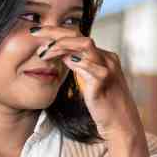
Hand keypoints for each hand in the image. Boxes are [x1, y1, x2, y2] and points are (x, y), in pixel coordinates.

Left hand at [31, 28, 144, 143]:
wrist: (122, 124)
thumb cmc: (106, 106)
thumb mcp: (92, 81)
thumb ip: (81, 67)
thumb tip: (64, 56)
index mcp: (105, 57)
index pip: (79, 37)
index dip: (57, 33)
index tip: (38, 33)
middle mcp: (108, 59)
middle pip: (80, 35)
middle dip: (54, 32)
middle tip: (34, 33)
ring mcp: (108, 69)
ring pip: (84, 45)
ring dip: (60, 45)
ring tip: (43, 52)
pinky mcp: (103, 81)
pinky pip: (87, 65)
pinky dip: (71, 61)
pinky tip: (57, 64)